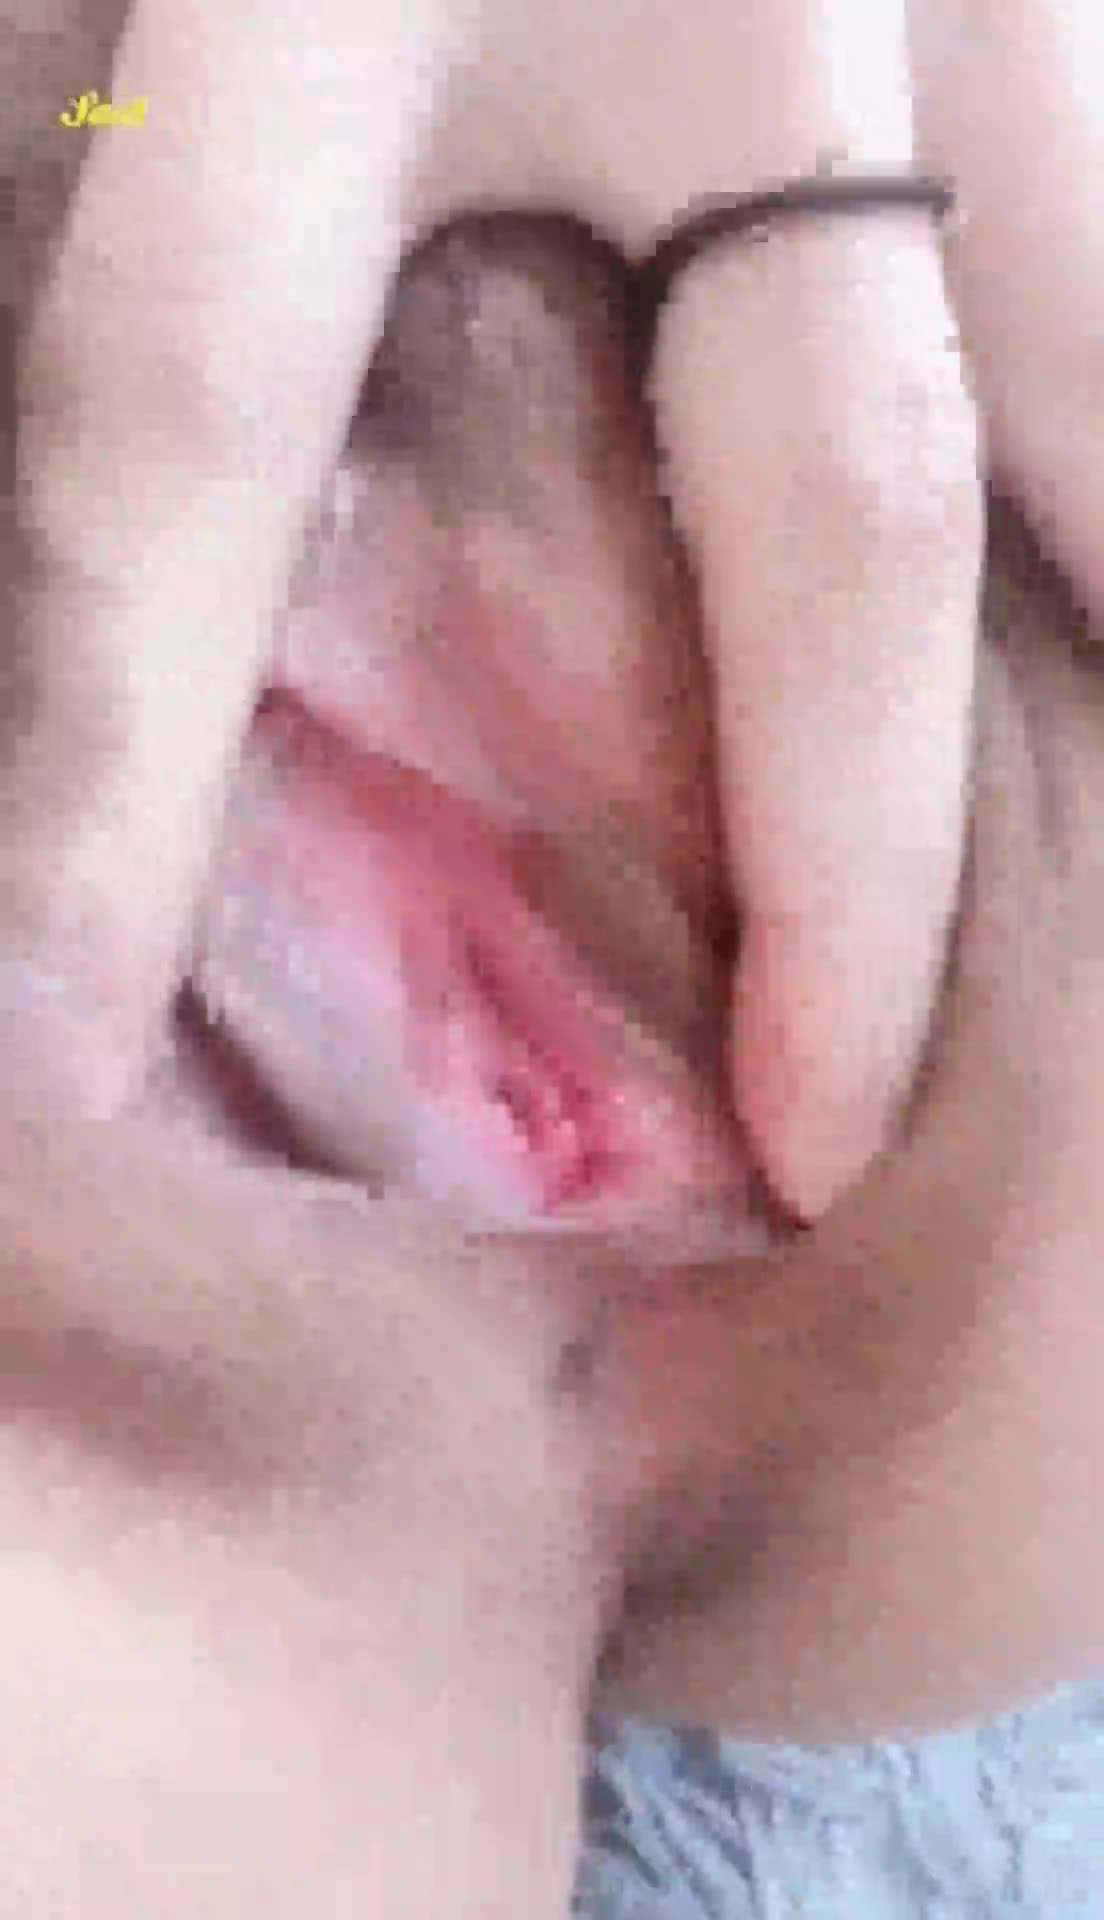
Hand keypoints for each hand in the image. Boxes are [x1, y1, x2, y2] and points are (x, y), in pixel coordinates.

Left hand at [6, 0, 980, 1223]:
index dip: (122, 780)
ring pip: (1078, 381)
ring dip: (1082, 656)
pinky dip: (1102, 468)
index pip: (196, 432)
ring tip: (1040, 973)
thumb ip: (43, 176)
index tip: (76, 1063)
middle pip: (839, 512)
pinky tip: (1087, 639)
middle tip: (820, 1151)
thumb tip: (84, 541)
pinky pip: (1103, 258)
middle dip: (849, 869)